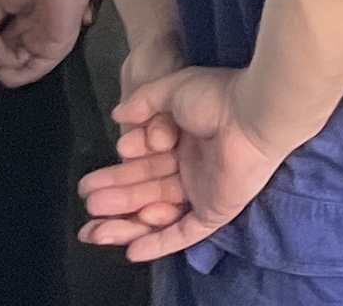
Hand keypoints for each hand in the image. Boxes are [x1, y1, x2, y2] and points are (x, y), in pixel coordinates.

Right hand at [81, 66, 291, 263]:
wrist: (255, 114)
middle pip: (146, 189)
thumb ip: (145, 102)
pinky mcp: (216, 210)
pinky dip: (159, 243)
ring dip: (126, 223)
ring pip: (157, 214)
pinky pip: (184, 233)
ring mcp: (204, 190)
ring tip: (93, 229)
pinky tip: (131, 252)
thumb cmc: (218, 98)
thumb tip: (118, 115)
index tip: (116, 153)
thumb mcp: (174, 91)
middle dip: (115, 197)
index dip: (126, 165)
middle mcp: (193, 166)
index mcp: (185, 139)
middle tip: (87, 201)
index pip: (147, 161)